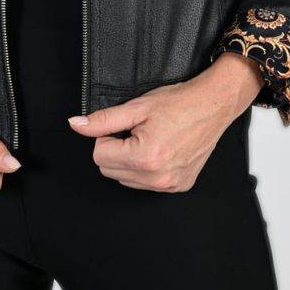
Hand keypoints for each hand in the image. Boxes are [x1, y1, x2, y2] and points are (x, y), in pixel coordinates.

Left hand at [66, 53, 263, 191]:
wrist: (213, 105)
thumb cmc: (179, 102)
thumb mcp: (137, 107)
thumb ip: (103, 120)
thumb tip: (76, 125)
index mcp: (145, 156)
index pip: (99, 156)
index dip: (106, 137)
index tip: (123, 126)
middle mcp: (158, 177)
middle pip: (110, 171)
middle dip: (116, 149)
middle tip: (136, 131)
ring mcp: (169, 184)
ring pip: (126, 179)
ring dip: (129, 161)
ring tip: (150, 139)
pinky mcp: (178, 186)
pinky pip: (146, 184)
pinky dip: (146, 169)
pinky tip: (160, 150)